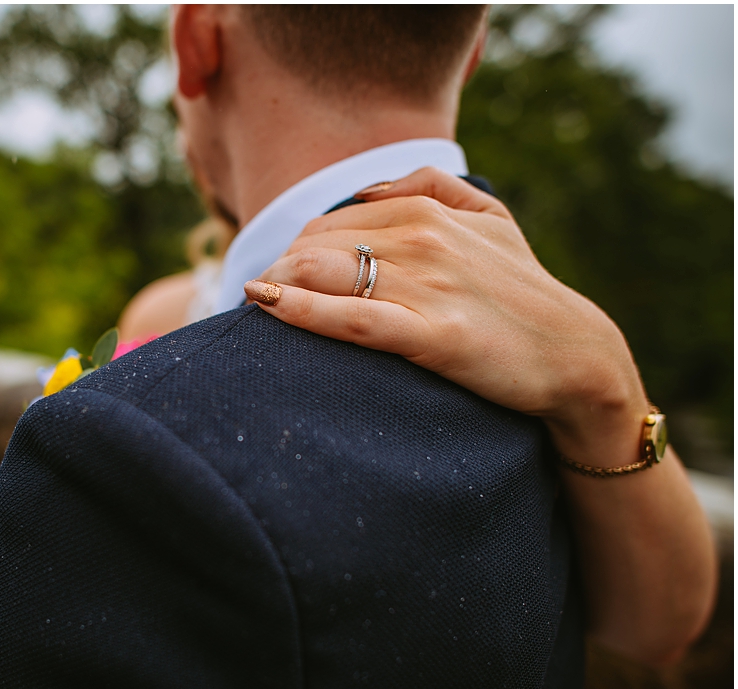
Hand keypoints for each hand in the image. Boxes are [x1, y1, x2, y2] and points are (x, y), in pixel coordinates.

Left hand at [246, 167, 648, 466]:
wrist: (575, 355)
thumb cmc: (522, 290)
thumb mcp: (491, 219)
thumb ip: (432, 186)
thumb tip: (364, 190)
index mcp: (427, 211)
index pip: (329, 223)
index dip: (295, 250)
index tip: (280, 277)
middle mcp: (422, 239)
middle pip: (315, 245)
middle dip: (281, 269)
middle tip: (265, 296)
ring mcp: (427, 286)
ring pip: (324, 273)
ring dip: (279, 285)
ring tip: (260, 305)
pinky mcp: (432, 334)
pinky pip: (351, 318)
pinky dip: (301, 309)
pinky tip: (266, 302)